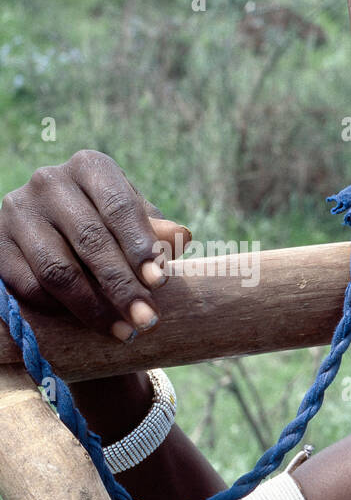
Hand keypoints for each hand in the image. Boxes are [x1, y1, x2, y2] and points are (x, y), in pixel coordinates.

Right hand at [0, 149, 189, 341]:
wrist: (54, 231)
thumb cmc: (109, 223)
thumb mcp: (135, 221)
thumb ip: (155, 231)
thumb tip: (183, 236)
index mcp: (90, 168)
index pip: (119, 207)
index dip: (140, 247)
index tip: (160, 282)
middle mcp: (49, 182)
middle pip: (90, 241)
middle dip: (123, 286)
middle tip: (147, 320)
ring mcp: (18, 212)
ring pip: (58, 269)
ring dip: (94, 307)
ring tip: (124, 332)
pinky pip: (30, 286)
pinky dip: (61, 309)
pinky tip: (88, 323)